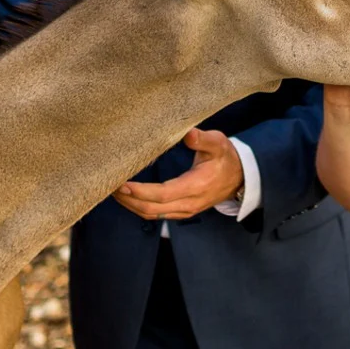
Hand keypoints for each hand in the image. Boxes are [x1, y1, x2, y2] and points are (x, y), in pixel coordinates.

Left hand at [115, 128, 244, 220]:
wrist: (239, 178)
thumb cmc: (225, 158)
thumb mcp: (218, 143)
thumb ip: (202, 139)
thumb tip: (187, 134)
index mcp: (196, 186)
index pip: (163, 194)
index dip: (141, 192)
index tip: (123, 184)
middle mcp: (189, 203)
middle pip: (152, 209)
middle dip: (129, 200)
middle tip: (110, 187)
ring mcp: (185, 210)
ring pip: (152, 214)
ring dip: (131, 206)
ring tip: (114, 192)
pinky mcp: (182, 212)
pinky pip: (156, 214)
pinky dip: (140, 207)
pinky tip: (129, 198)